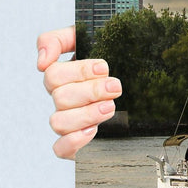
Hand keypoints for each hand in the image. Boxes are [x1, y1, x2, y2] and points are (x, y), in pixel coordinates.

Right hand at [37, 26, 121, 158]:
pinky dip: (74, 141)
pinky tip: (93, 130)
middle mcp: (64, 99)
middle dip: (91, 91)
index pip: (53, 74)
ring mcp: (70, 121)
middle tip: (115, 87)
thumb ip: (59, 40)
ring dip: (86, 114)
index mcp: (64, 76)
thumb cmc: (116, 59)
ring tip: (110, 107)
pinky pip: (60, 149)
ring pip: (58, 122)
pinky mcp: (77, 142)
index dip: (78, 71)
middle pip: (59, 98)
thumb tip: (41, 61)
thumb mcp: (91, 38)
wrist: (146, 85)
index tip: (104, 67)